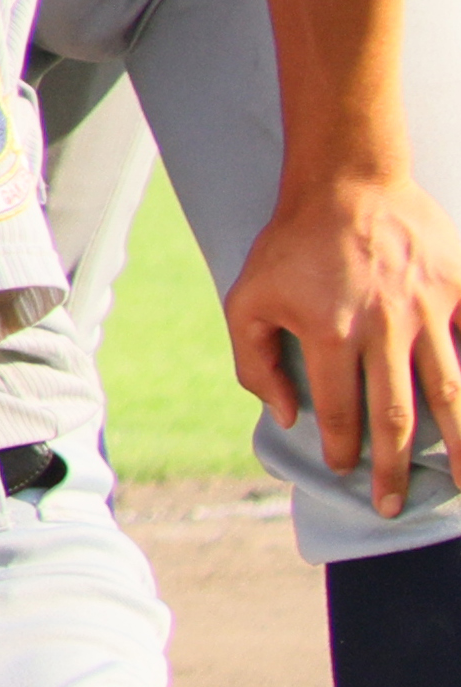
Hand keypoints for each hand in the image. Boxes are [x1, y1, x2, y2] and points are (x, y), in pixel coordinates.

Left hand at [224, 164, 460, 516]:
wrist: (348, 180)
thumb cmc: (292, 243)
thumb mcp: (247, 297)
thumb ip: (254, 362)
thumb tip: (284, 416)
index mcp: (330, 333)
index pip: (339, 410)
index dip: (343, 448)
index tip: (346, 472)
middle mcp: (384, 329)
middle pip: (396, 415)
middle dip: (394, 468)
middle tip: (393, 506)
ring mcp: (427, 310)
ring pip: (452, 392)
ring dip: (460, 443)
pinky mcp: (459, 288)